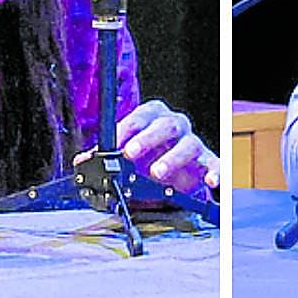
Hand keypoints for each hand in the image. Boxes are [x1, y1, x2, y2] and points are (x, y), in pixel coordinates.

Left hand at [79, 99, 218, 194]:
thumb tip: (81, 161)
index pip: (141, 116)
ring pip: (189, 144)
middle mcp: (176, 127)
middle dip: (147, 137)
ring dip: (172, 158)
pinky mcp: (208, 164)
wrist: (176, 182)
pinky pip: (215, 165)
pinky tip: (210, 181)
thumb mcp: (126, 160)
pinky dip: (215, 172)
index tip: (114, 142)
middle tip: (130, 153)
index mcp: (154, 119)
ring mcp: (193, 145)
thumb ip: (106, 157)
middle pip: (165, 124)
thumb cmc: (149, 162)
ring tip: (158, 172)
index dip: (127, 127)